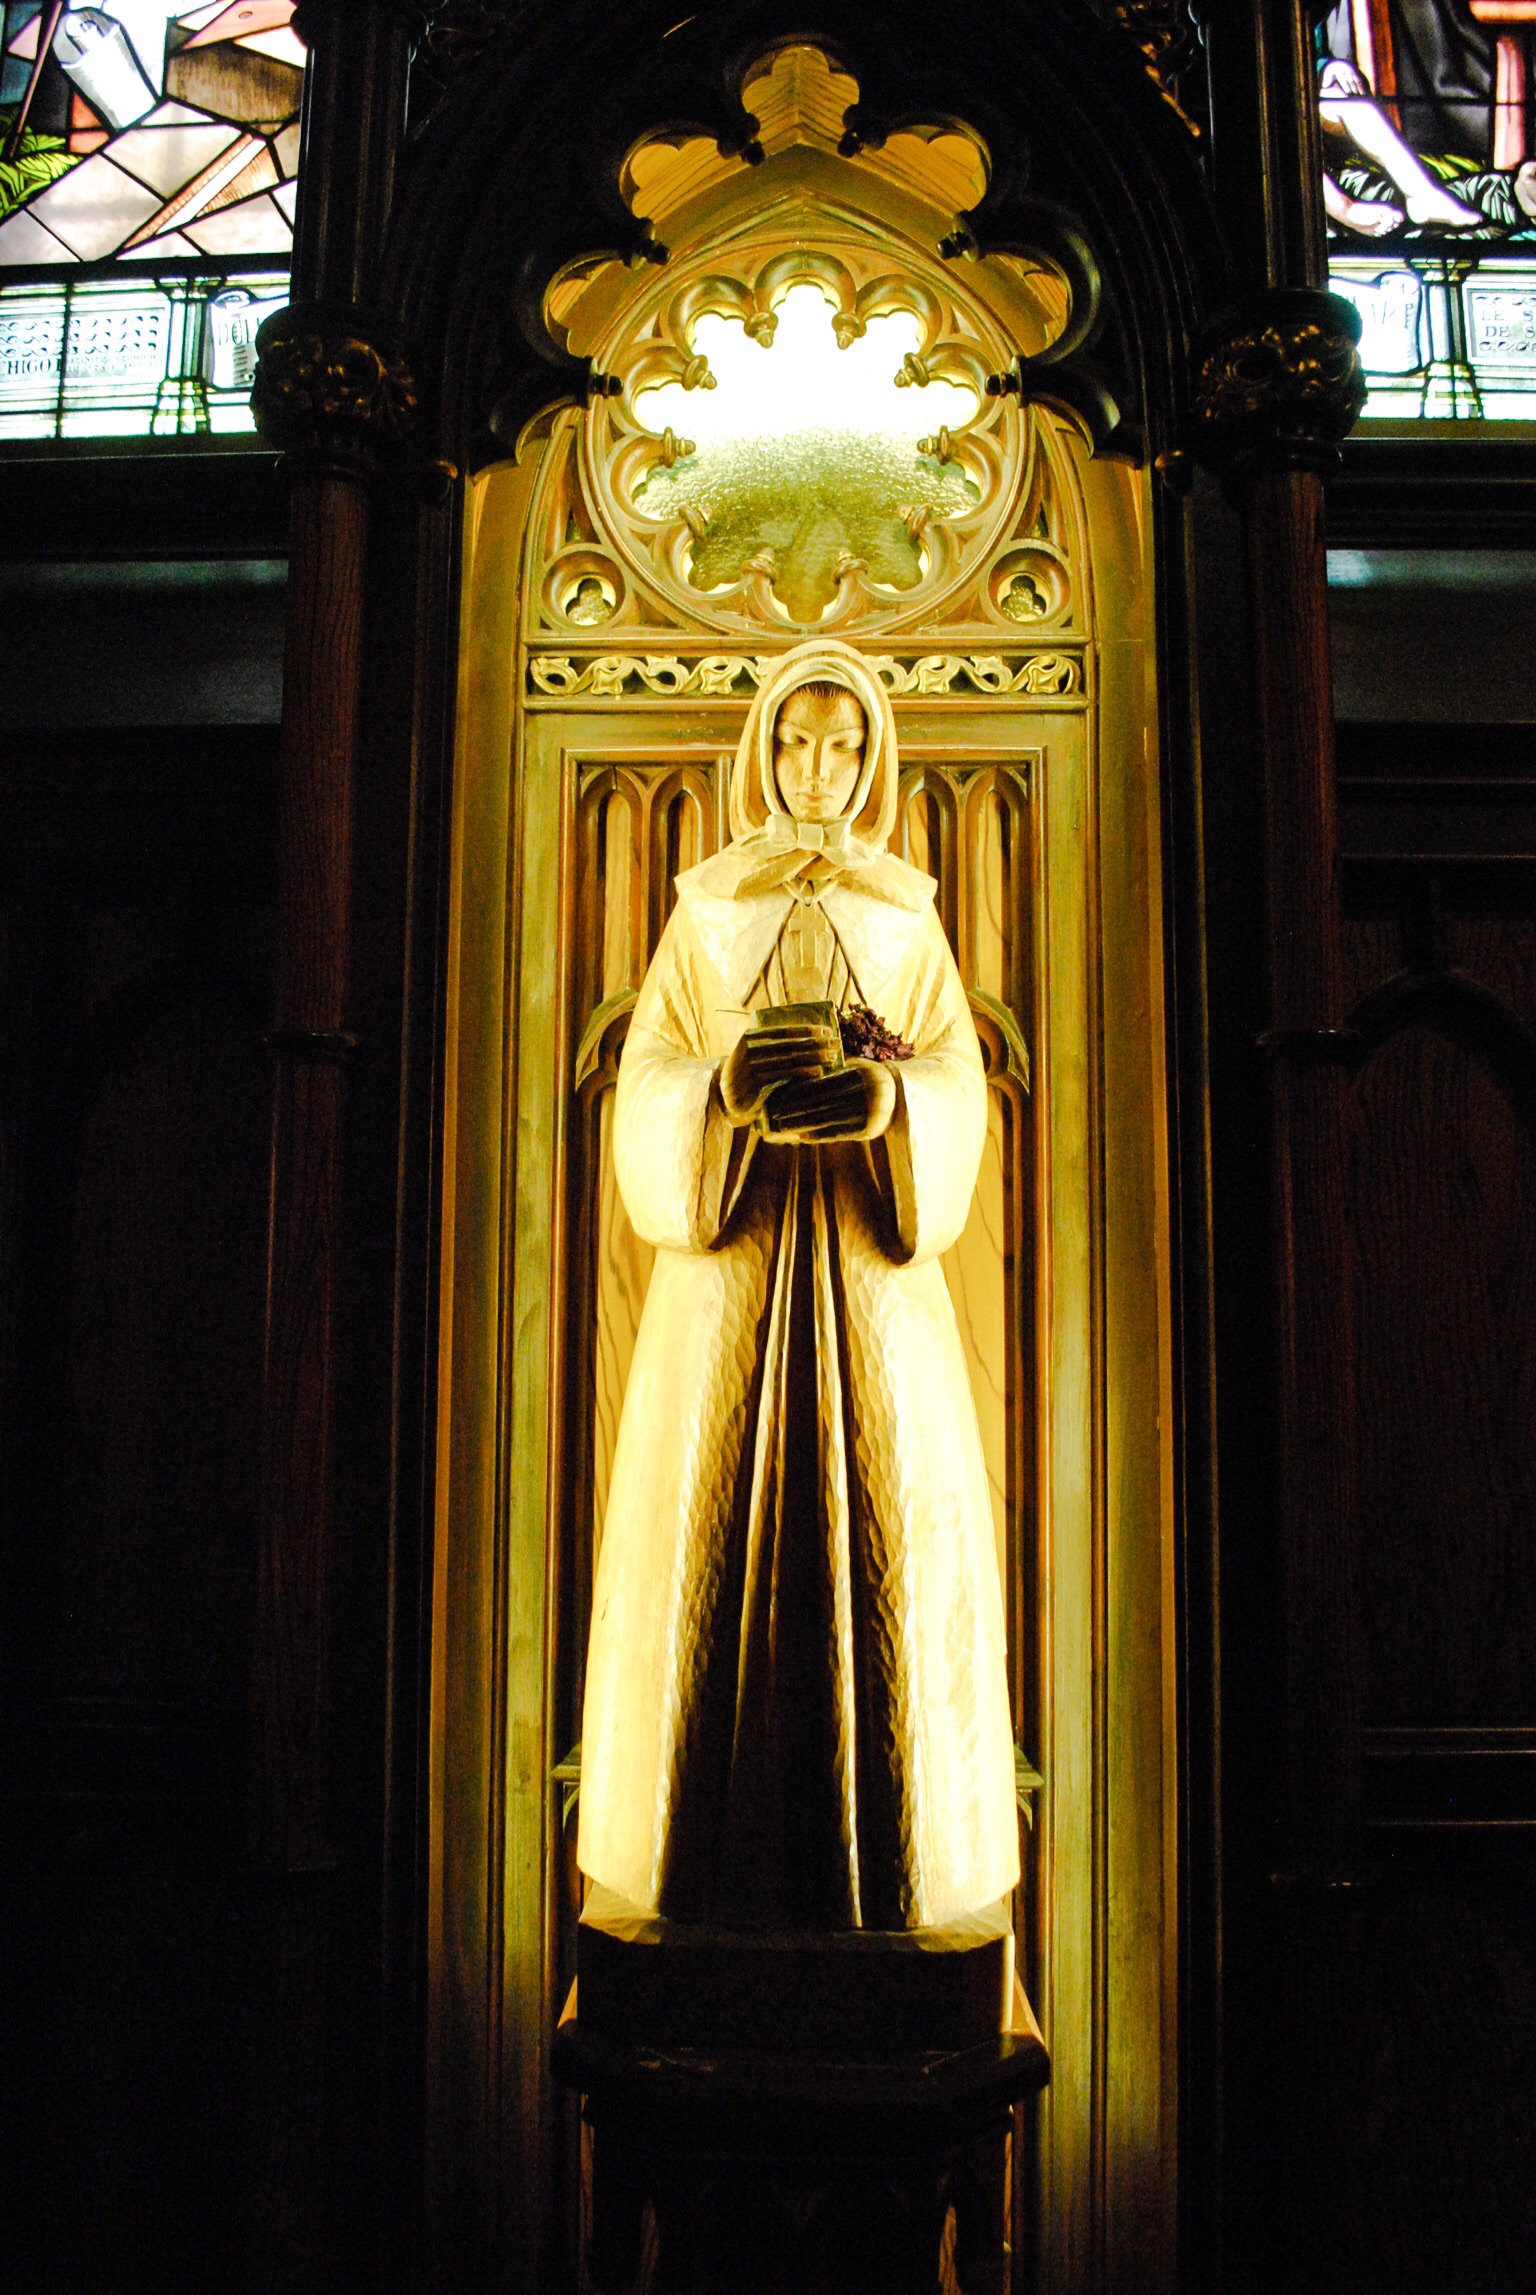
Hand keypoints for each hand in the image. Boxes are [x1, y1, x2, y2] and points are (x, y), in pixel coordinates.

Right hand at [719, 1020, 838, 1125]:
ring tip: (832, 1056)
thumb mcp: (756, 1057)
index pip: (785, 1030)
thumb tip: (808, 1039)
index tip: (828, 1030)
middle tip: (836, 1043)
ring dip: (814, 1056)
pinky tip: (818, 1072)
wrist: (726, 1099)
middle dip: (816, 1042)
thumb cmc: (748, 1077)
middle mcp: (750, 1047)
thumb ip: (773, 1047)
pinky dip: (804, 1072)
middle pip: (791, 1043)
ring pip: (790, 1058)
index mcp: (752, 1036)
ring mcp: (752, 1064)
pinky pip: (785, 1075)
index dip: (808, 1030)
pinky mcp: (755, 1082)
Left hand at [760, 1059, 897, 1143]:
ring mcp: (870, 1113)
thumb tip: (800, 1068)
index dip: (801, 1090)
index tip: (782, 1095)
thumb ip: (834, 1069)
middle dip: (797, 1108)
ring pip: (829, 1119)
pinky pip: (839, 1134)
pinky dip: (819, 1135)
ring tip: (784, 1127)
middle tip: (776, 1114)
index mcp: (862, 1074)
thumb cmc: (870, 1079)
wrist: (901, 1098)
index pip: (825, 1084)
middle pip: (824, 1102)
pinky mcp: (870, 1130)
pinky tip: (803, 1137)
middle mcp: (867, 1094)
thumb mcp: (856, 1067)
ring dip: (804, 1124)